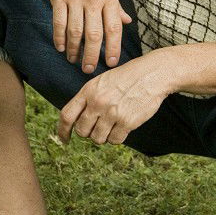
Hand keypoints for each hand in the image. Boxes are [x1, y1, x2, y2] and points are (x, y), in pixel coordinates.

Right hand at [46, 0, 131, 72]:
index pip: (113, 27)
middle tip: (88, 69)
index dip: (112, 47)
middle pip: (93, 34)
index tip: (111, 63)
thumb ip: (116, 4)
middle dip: (91, 56)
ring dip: (74, 50)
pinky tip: (61, 47)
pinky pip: (59, 22)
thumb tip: (127, 22)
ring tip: (73, 60)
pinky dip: (59, 37)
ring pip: (75, 31)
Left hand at [57, 51, 172, 145]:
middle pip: (82, 131)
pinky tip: (122, 126)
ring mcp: (112, 113)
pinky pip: (114, 140)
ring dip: (103, 136)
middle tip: (98, 126)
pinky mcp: (127, 122)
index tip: (64, 139)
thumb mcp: (103, 81)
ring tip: (112, 124)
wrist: (153, 73)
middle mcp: (98, 102)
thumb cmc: (128, 77)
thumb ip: (89, 98)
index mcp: (89, 90)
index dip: (62, 130)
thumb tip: (77, 120)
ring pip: (97, 139)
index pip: (67, 115)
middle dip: (88, 132)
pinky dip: (117, 137)